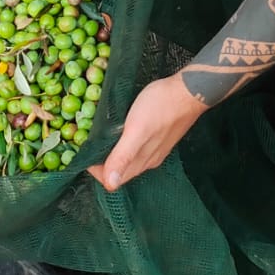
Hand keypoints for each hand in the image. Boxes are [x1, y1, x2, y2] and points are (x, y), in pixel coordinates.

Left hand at [88, 73, 204, 191]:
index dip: (95, 169)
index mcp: (142, 162)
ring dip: (111, 152)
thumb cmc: (161, 106)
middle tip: (87, 142)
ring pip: (127, 159)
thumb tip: (109, 184)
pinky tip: (118, 130)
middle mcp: (148, 160)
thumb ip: (123, 156)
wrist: (189, 90)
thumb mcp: (137, 130)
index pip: (112, 180)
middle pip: (119, 171)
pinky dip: (122, 143)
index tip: (84, 151)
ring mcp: (154, 148)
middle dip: (101, 161)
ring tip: (98, 135)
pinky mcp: (158, 136)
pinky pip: (135, 147)